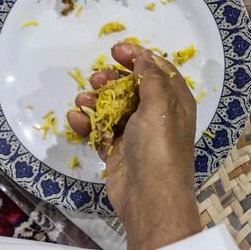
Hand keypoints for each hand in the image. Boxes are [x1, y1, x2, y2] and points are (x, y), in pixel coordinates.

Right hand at [67, 43, 200, 249]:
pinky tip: (75, 118)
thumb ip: (150, 78)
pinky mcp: (119, 152)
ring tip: (82, 100)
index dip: (138, 57)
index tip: (115, 50)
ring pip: (113, 108)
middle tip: (96, 78)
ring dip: (96, 100)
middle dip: (112, 79)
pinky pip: (100, 131)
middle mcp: (157, 116)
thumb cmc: (159, 148)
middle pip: (132, 87)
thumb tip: (144, 56)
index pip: (158, 70)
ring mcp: (136, 135)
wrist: (149, 199)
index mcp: (175, 102)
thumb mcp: (160, 106)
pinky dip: (87, 123)